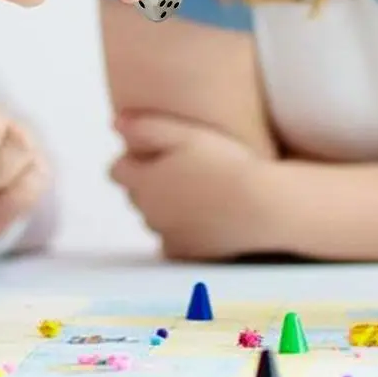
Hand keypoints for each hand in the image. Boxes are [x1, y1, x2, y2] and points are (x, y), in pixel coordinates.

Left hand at [110, 112, 277, 258]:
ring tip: (200, 191)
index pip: (116, 170)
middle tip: (185, 168)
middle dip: (151, 181)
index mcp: (143, 181)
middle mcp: (148, 212)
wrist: (262, 205)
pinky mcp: (187, 253)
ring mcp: (166, 235)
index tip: (161, 152)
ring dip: (167, 206)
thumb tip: (115, 123)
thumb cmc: (226, 163)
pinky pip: (173, 242)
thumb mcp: (186, 134)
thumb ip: (146, 127)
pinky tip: (205, 217)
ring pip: (155, 217)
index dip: (135, 158)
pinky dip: (182, 231)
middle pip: (136, 194)